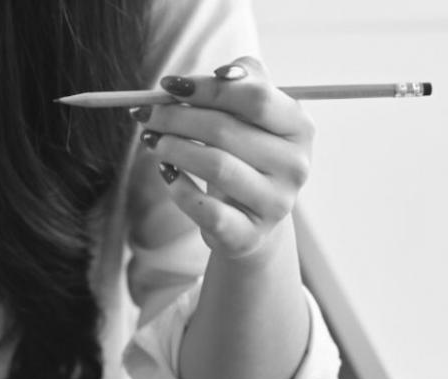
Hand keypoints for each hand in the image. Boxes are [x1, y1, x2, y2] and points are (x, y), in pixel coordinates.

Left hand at [136, 56, 314, 261]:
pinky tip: (165, 172)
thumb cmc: (246, 155)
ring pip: (216, 166)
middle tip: (147, 114)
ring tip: (152, 141)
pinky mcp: (247, 235)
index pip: (255, 98)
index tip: (168, 84)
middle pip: (226, 131)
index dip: (208, 89)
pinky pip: (204, 208)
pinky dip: (177, 187)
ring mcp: (275, 203)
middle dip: (178, 117)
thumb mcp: (253, 118)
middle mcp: (295, 165)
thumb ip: (244, 84)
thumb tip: (222, 74)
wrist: (251, 219)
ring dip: (174, 148)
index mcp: (299, 127)